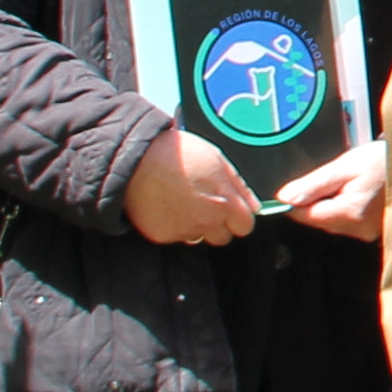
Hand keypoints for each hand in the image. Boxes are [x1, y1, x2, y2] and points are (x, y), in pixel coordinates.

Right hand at [120, 129, 258, 244]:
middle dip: (218, 225)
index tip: (231, 210)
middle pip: (222, 238)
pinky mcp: (162, 236)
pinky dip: (173, 225)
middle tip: (204, 204)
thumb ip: (239, 186)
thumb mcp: (217, 159)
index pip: (245, 227)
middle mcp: (207, 222)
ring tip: (182, 202)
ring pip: (198, 237)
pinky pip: (175, 236)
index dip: (239, 218)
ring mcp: (183, 231)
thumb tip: (254, 206)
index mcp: (225, 203)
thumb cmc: (177, 153)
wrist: (137, 158)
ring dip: (195, 225)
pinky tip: (166, 205)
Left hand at [271, 140, 388, 239]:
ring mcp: (367, 232)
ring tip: (352, 183)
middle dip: (318, 199)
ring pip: (331, 220)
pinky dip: (346, 207)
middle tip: (337, 177)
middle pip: (318, 219)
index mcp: (349, 213)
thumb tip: (285, 198)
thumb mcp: (346, 165)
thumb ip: (313, 183)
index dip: (298, 198)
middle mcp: (358, 229)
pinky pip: (347, 221)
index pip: (304, 215)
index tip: (305, 183)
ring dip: (333, 203)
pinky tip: (358, 192)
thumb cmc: (387, 161)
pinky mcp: (372, 231)